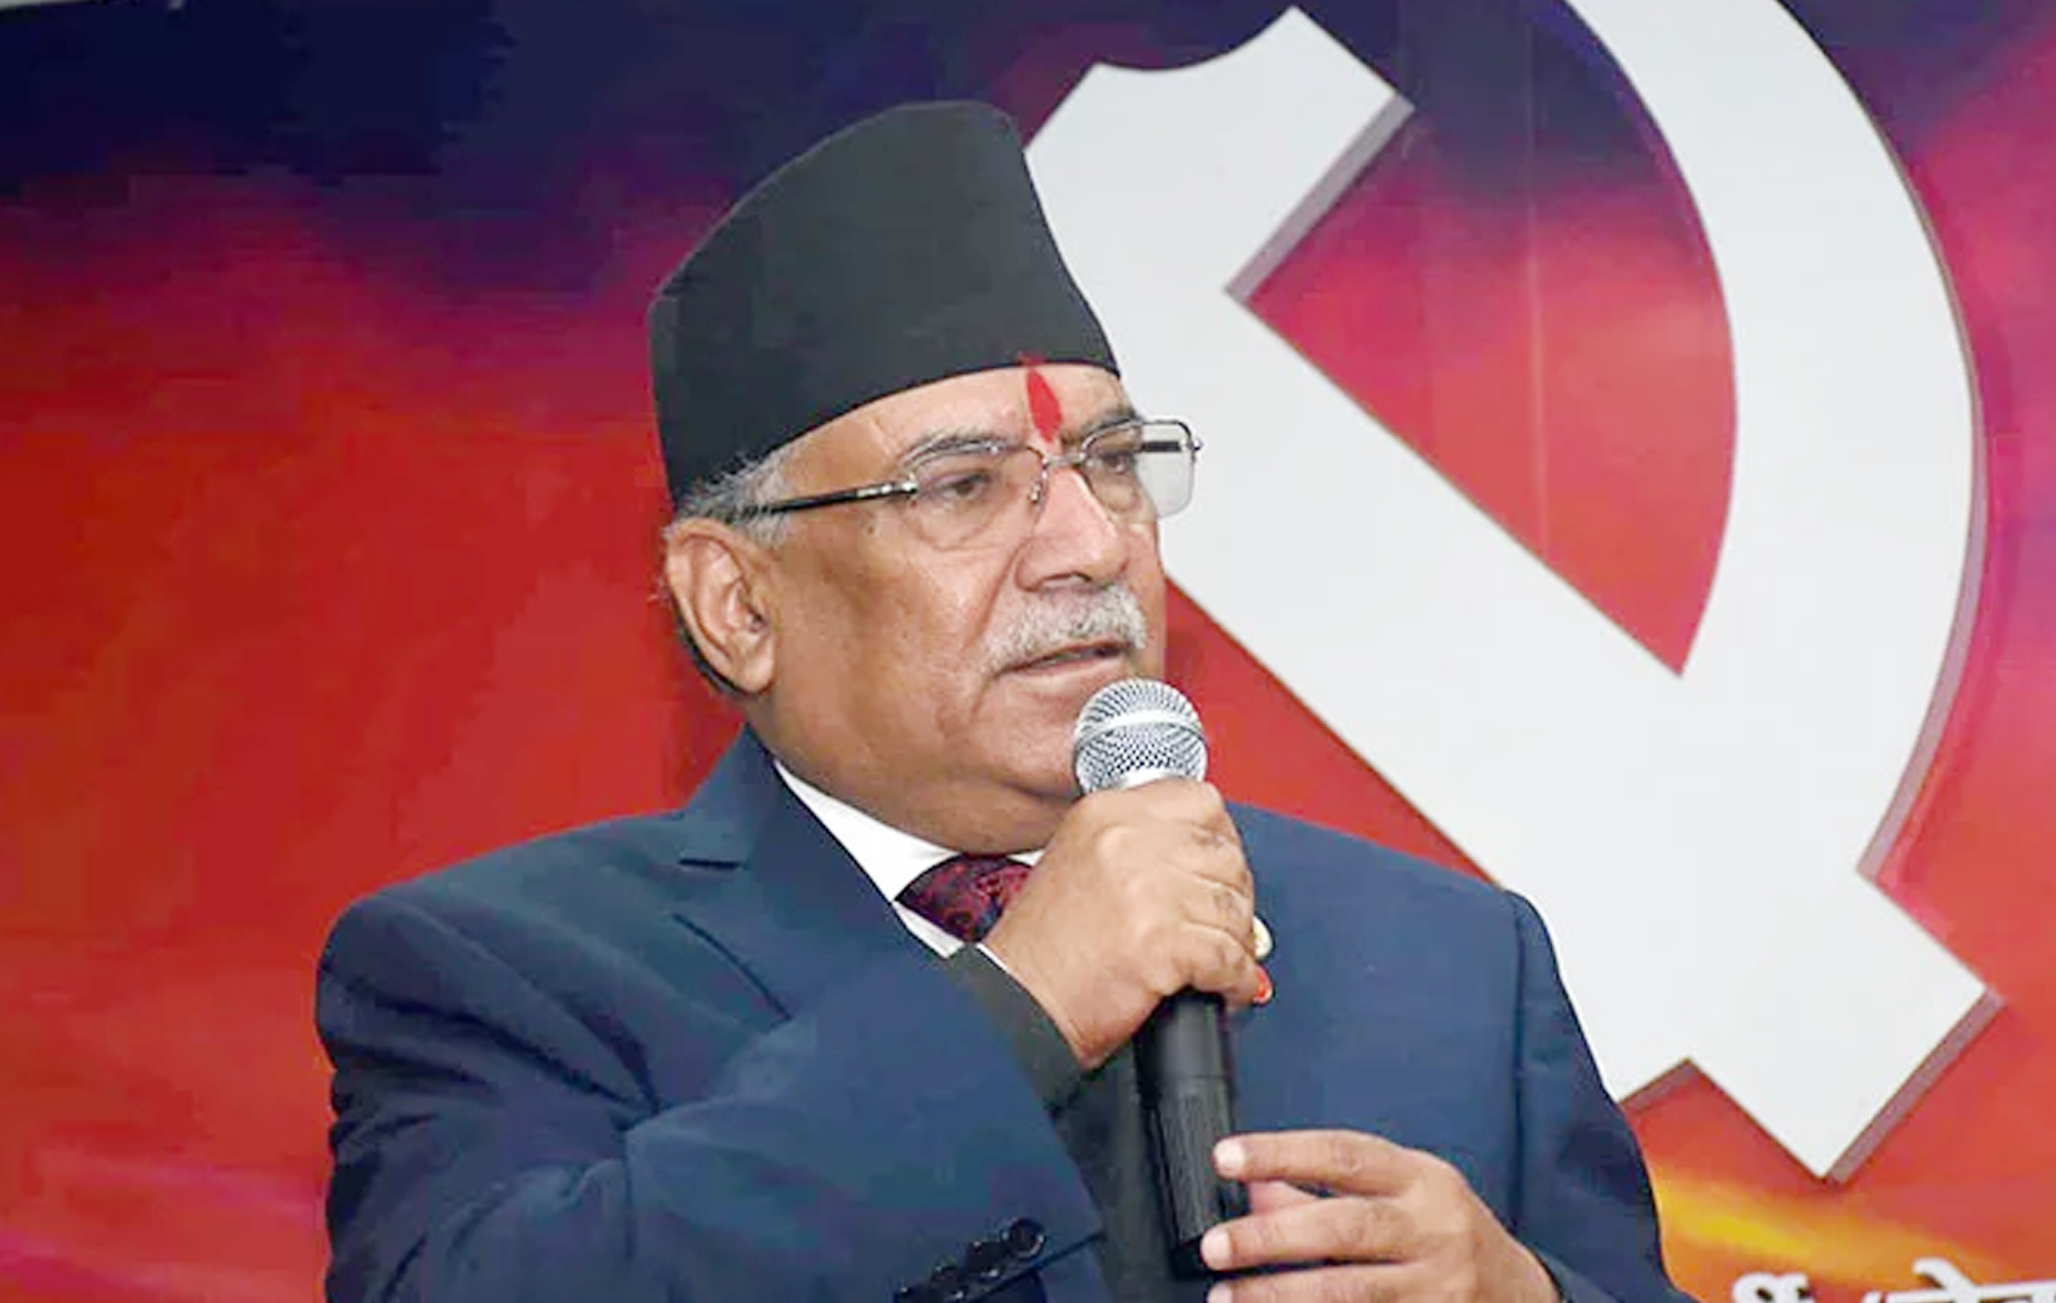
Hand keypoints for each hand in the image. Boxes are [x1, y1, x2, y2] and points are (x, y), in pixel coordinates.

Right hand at [982, 779, 1265, 1068]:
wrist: (1015, 1004)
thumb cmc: (1044, 950)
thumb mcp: (1082, 863)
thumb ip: (1142, 848)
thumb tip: (1216, 867)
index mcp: (1106, 813)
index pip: (1200, 801)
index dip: (1221, 841)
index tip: (1217, 873)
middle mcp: (1125, 840)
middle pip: (1225, 855)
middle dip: (1235, 898)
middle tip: (1223, 927)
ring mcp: (1144, 889)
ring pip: (1233, 908)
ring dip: (1238, 943)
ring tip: (1222, 964)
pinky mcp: (1160, 942)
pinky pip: (1230, 956)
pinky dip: (1236, 980)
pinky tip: (1223, 989)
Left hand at [1199, 1130, 1557, 1302]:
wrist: (1521, 1294)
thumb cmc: (1447, 1232)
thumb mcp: (1402, 1192)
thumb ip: (1328, 1188)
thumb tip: (1254, 1186)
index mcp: (1421, 1179)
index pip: (1343, 1155)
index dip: (1282, 1152)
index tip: (1226, 1157)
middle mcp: (1434, 1229)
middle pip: (1345, 1227)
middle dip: (1273, 1237)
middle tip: (1215, 1245)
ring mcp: (1437, 1287)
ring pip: (1351, 1291)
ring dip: (1281, 1296)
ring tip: (1228, 1295)